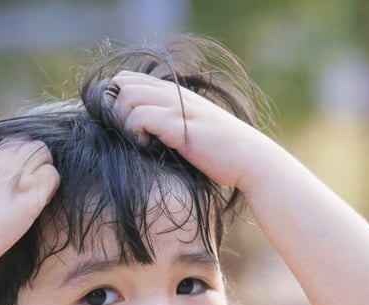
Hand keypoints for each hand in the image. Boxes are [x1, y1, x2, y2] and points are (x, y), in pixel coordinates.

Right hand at [0, 139, 58, 267]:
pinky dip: (51, 185)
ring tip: (39, 188)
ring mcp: (15, 175)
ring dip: (43, 169)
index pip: (5, 141)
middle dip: (32, 159)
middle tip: (31, 179)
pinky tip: (42, 199)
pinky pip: (52, 176)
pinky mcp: (30, 195)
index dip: (12, 156)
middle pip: (27, 143)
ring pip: (43, 154)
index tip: (12, 173)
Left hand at [108, 71, 272, 189]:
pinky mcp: (180, 126)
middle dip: (116, 109)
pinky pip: (142, 117)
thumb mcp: (195, 129)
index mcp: (177, 94)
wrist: (252, 160)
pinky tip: (147, 146)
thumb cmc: (223, 152)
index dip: (119, 99)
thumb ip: (173, 122)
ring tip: (138, 140)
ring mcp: (178, 108)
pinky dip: (136, 132)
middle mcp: (176, 95)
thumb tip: (146, 133)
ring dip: (124, 120)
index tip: (126, 124)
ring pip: (128, 97)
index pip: (131, 79)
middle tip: (129, 133)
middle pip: (124, 83)